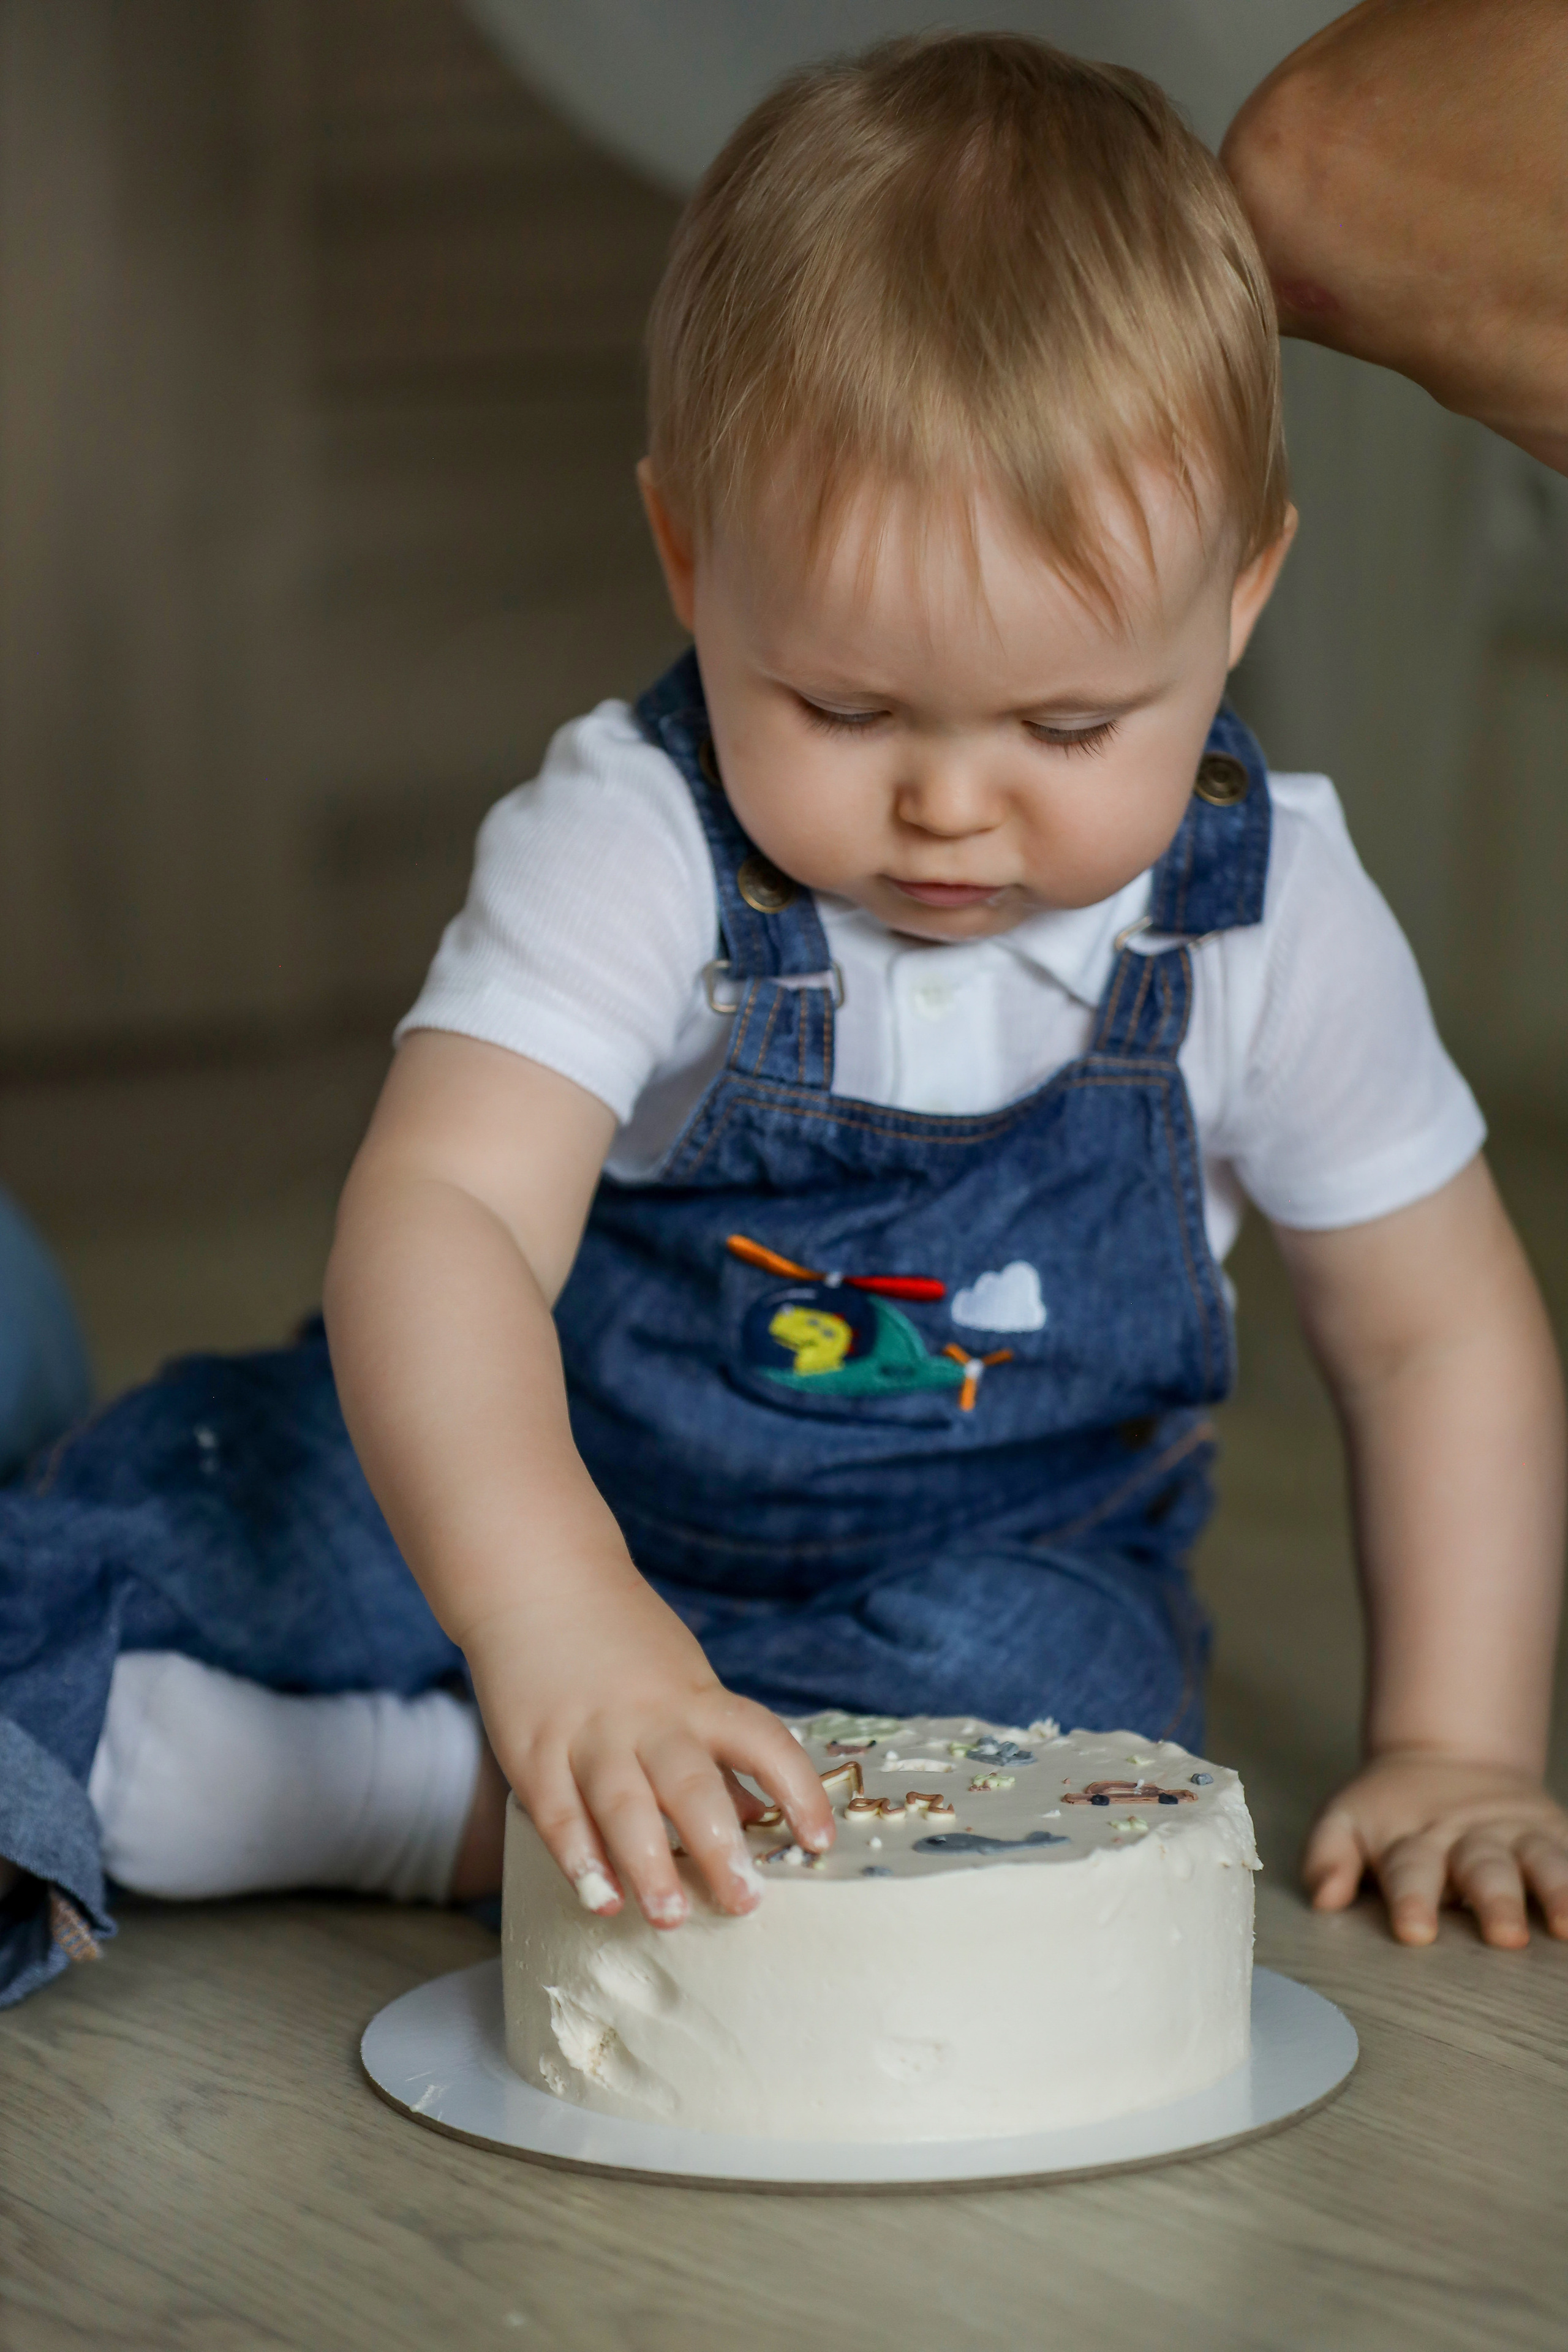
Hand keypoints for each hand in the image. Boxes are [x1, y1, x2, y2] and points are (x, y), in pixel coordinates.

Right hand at [459, 1562, 832, 1930]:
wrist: (537, 1580)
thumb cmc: (622, 1641)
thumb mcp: (684, 1683)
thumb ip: (718, 1754)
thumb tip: (764, 1819)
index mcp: (696, 1700)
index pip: (761, 1740)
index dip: (797, 1788)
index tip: (820, 1840)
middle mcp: (647, 1719)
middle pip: (690, 1783)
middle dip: (719, 1845)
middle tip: (744, 1900)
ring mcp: (589, 1736)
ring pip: (623, 1804)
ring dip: (647, 1863)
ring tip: (669, 1916)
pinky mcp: (535, 1752)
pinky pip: (559, 1814)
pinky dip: (579, 1859)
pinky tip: (599, 1897)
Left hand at [1303, 1751, 1567, 1948]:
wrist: (1448, 1756)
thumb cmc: (1389, 1813)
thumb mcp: (1345, 1822)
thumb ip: (1328, 1859)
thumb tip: (1323, 1899)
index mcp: (1411, 1839)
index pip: (1409, 1870)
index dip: (1412, 1899)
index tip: (1415, 1931)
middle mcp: (1467, 1837)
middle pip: (1481, 1868)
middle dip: (1494, 1900)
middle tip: (1504, 1935)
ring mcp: (1516, 1834)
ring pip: (1539, 1860)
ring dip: (1555, 1890)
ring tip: (1565, 1924)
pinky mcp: (1554, 1833)